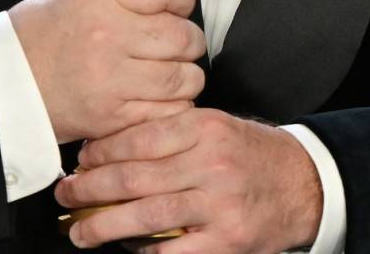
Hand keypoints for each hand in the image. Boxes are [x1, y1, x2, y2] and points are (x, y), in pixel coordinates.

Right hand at [7, 0, 204, 142]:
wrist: (1, 85)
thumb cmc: (34, 38)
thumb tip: (166, 1)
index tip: (177, 6)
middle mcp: (109, 35)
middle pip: (183, 35)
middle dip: (187, 41)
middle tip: (175, 45)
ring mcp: (113, 79)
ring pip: (184, 76)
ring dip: (184, 76)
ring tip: (168, 74)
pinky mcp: (113, 117)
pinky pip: (168, 112)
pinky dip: (171, 107)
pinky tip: (157, 99)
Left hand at [54, 109, 322, 252]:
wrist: (304, 184)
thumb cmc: (251, 155)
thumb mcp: (215, 127)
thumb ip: (170, 136)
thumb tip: (108, 152)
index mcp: (205, 128)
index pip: (139, 137)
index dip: (100, 152)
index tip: (80, 161)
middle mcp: (211, 164)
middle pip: (134, 178)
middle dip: (89, 190)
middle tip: (66, 196)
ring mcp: (220, 205)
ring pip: (146, 217)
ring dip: (104, 227)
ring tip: (81, 231)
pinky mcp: (227, 241)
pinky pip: (172, 251)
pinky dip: (143, 251)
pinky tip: (126, 248)